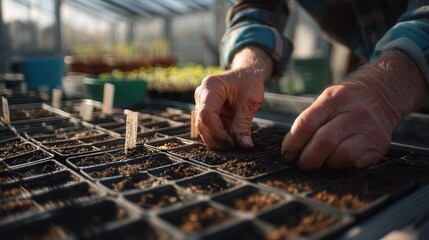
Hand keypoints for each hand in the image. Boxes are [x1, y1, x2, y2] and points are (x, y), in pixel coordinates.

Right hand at [194, 46, 272, 148]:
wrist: (247, 74)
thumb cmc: (249, 82)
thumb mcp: (251, 101)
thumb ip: (244, 124)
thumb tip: (244, 146)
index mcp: (211, 86)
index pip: (206, 114)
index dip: (217, 132)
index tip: (232, 142)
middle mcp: (201, 94)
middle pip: (202, 124)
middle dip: (218, 138)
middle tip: (236, 146)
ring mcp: (201, 103)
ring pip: (203, 129)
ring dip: (218, 140)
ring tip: (235, 142)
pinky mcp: (205, 111)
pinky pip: (208, 128)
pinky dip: (219, 136)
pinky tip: (232, 138)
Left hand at [282, 50, 427, 170]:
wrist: (380, 95)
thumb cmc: (344, 103)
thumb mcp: (326, 100)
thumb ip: (309, 121)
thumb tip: (290, 150)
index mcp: (334, 98)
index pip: (307, 123)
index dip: (293, 143)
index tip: (287, 154)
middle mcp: (354, 112)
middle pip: (323, 141)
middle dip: (307, 159)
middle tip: (301, 164)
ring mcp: (369, 129)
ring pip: (341, 156)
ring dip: (325, 164)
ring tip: (320, 163)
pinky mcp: (379, 146)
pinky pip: (355, 164)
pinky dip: (341, 167)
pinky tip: (336, 162)